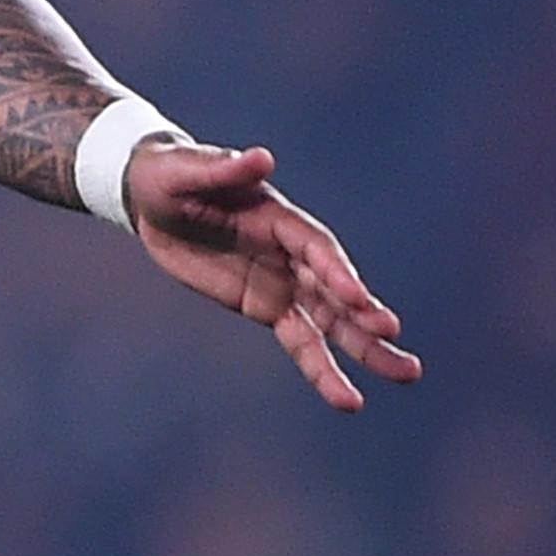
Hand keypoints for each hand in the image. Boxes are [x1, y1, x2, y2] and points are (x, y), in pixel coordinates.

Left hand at [123, 142, 422, 411]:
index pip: (316, 247)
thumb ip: (224, 168)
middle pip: (335, 288)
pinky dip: (321, 368)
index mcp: (280, 217)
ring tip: (405, 374)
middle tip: (393, 337)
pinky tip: (349, 398)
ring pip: (330, 322)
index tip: (355, 298)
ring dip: (364, 349)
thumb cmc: (171, 173)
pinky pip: (300, 341)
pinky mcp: (266, 306)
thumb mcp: (187, 168)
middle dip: (363, 313)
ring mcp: (283, 282)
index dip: (335, 271)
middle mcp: (292, 252)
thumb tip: (261, 157)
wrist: (150, 196)